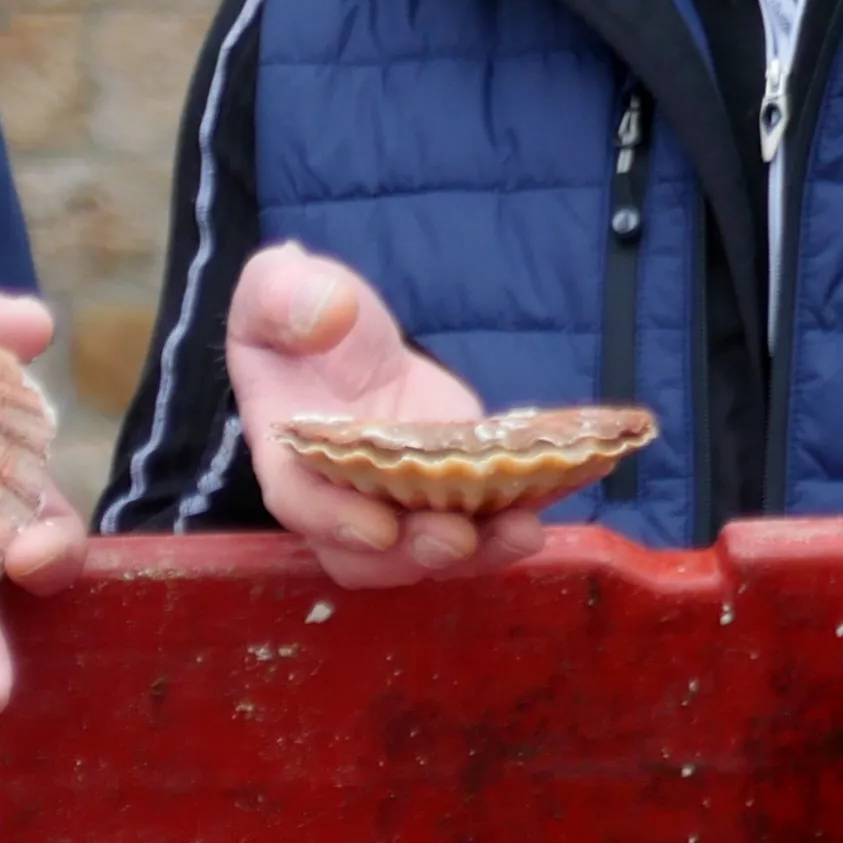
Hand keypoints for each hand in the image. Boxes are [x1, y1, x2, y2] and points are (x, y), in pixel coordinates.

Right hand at [224, 243, 553, 588]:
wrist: (342, 329)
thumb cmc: (297, 311)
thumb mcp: (275, 287)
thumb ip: (283, 295)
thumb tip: (327, 314)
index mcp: (290, 452)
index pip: (301, 503)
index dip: (335, 523)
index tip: (377, 528)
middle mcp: (344, 493)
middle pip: (370, 554)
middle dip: (414, 554)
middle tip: (457, 537)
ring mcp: (404, 497)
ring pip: (430, 549)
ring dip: (479, 551)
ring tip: (523, 531)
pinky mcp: (456, 482)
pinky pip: (487, 510)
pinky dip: (525, 506)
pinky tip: (567, 484)